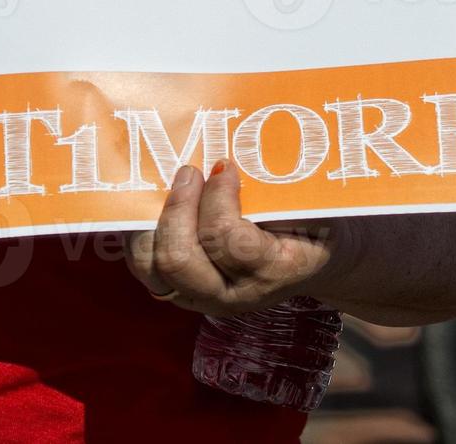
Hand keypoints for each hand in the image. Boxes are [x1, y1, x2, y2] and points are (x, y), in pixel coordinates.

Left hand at [125, 163, 349, 315]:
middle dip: (178, 208)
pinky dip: (143, 231)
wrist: (313, 260)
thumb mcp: (311, 204)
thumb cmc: (312, 222)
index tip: (225, 165)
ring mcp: (200, 298)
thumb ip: (277, 188)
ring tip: (174, 187)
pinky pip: (144, 265)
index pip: (229, 241)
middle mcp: (231, 295)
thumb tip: (227, 158)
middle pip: (180, 261)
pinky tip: (157, 204)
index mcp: (273, 273)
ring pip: (153, 266)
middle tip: (191, 171)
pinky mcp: (178, 291)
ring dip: (156, 220)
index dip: (219, 198)